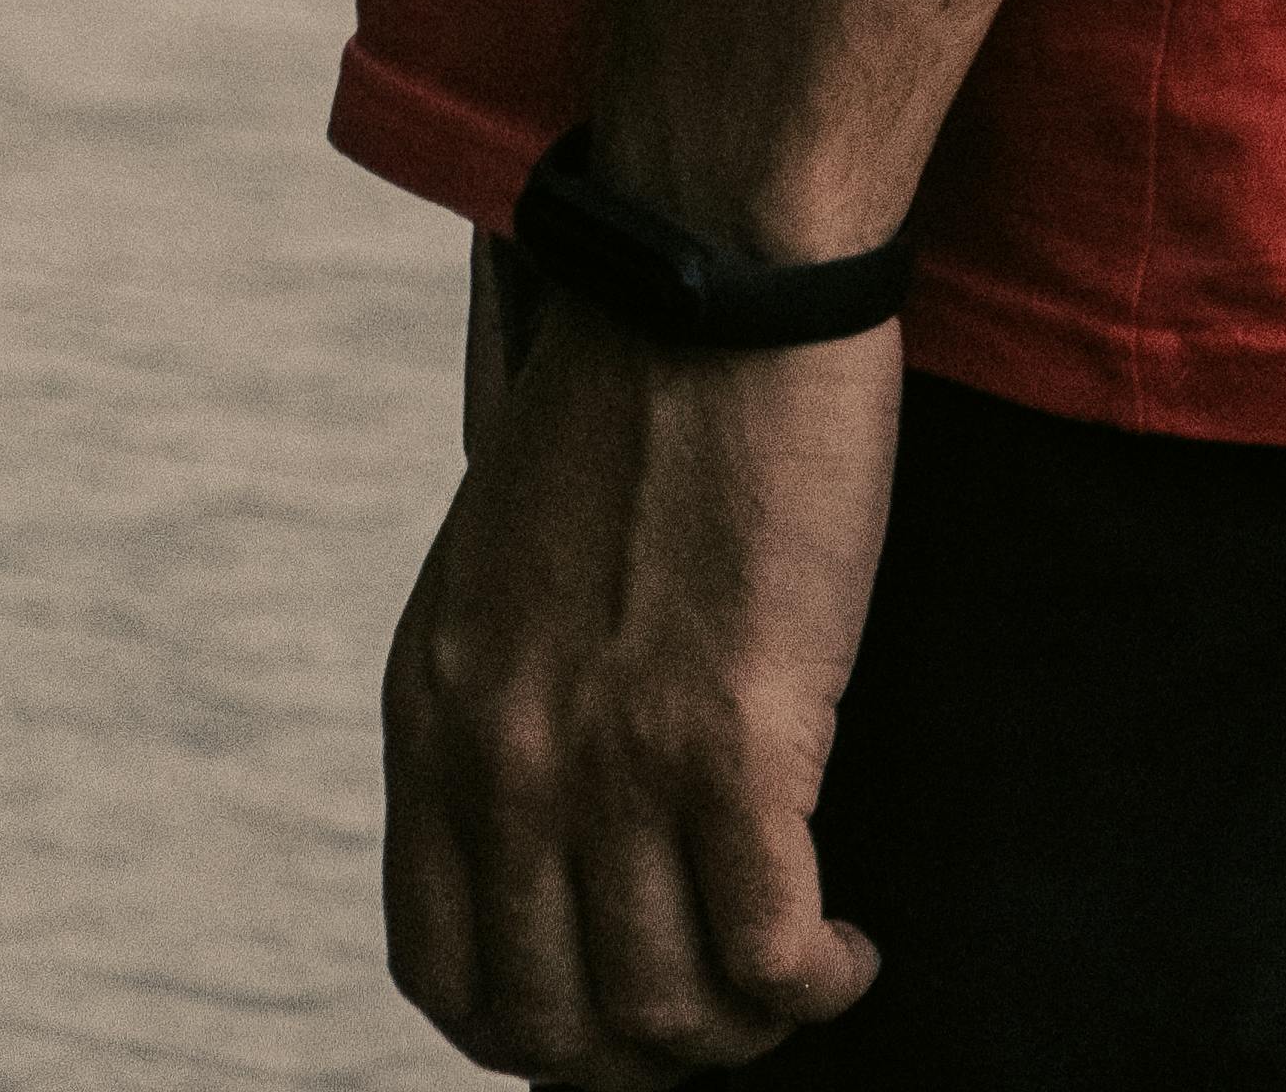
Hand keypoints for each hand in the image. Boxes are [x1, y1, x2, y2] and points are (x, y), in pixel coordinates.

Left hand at [384, 281, 896, 1083]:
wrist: (713, 273)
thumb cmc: (640, 399)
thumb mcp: (506, 563)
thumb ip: (513, 701)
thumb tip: (562, 849)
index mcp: (437, 706)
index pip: (442, 967)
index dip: (534, 1034)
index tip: (620, 1015)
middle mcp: (503, 750)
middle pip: (552, 1023)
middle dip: (651, 1057)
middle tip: (731, 1012)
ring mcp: (611, 751)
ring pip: (667, 1011)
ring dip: (748, 1028)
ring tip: (802, 974)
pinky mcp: (732, 736)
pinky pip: (767, 954)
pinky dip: (815, 981)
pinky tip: (849, 946)